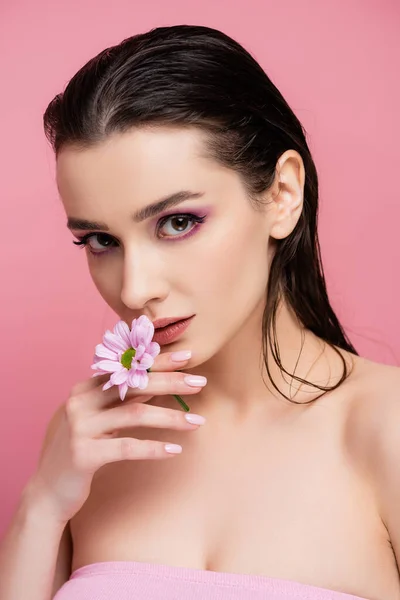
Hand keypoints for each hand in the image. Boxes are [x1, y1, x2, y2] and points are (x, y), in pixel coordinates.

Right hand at [25, 350, 206, 524]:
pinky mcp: (83, 454)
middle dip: (171, 381)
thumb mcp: (97, 420)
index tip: (188, 357)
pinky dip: (154, 448)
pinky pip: (127, 447)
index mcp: (84, 389)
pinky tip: (175, 450)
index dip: (158, 361)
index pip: (127, 368)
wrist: (48, 492)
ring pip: (135, 413)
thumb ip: (119, 399)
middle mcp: (80, 402)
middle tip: (200, 382)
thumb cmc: (80, 451)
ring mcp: (80, 427)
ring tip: (197, 422)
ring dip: (171, 417)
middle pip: (134, 384)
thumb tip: (158, 381)